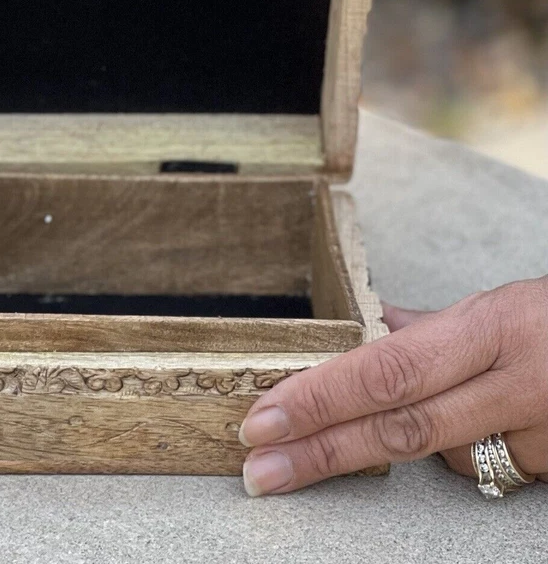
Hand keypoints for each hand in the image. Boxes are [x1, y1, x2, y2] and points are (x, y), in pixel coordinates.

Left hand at [239, 276, 547, 494]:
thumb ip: (434, 327)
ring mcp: (546, 434)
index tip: (263, 419)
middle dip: (321, 454)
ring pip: (448, 457)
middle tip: (260, 473)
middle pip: (400, 429)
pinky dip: (469, 450)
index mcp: (491, 328)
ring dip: (407, 444)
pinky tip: (484, 419)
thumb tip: (374, 326)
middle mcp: (517, 384)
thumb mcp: (502, 306)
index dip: (318, 398)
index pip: (384, 369)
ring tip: (411, 413)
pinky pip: (494, 470)